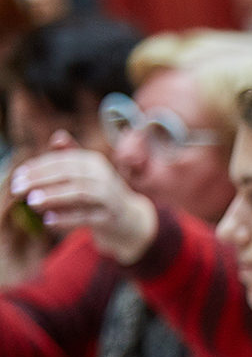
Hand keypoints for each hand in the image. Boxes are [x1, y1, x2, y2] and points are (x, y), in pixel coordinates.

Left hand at [9, 132, 157, 264]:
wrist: (130, 219)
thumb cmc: (100, 193)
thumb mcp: (87, 172)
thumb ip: (69, 155)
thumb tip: (57, 136)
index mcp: (94, 161)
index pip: (62, 160)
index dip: (38, 166)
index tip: (18, 176)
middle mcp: (103, 176)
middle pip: (69, 173)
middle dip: (40, 179)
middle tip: (17, 188)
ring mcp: (109, 197)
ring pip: (79, 192)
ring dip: (53, 196)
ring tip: (31, 201)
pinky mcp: (111, 218)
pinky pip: (87, 217)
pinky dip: (67, 218)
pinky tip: (48, 220)